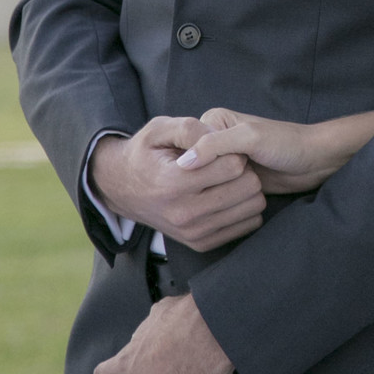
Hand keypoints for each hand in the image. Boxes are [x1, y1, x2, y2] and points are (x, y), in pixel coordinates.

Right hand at [89, 116, 265, 251]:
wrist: (122, 189)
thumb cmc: (145, 154)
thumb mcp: (160, 129)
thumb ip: (191, 129)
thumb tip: (219, 138)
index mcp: (174, 183)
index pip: (233, 165)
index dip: (233, 150)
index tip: (223, 147)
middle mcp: (184, 213)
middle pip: (247, 187)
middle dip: (245, 169)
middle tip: (229, 162)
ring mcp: (193, 233)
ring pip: (252, 207)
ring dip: (247, 188)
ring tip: (228, 178)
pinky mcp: (201, 244)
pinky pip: (248, 225)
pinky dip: (244, 207)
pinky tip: (228, 195)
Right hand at [176, 108, 338, 194]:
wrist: (313, 161)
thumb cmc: (286, 142)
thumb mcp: (250, 137)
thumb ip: (216, 145)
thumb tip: (184, 164)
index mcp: (211, 123)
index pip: (190, 150)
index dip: (209, 162)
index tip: (238, 159)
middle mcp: (211, 144)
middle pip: (199, 173)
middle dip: (225, 177)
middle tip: (251, 167)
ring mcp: (220, 168)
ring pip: (209, 192)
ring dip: (233, 192)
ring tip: (254, 178)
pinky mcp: (229, 189)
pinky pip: (220, 203)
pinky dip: (235, 204)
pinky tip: (249, 195)